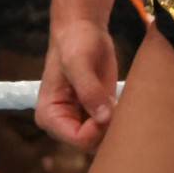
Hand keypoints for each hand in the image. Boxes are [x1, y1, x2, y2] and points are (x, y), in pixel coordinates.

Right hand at [35, 18, 118, 149]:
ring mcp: (80, 120)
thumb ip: (89, 91)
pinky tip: (123, 101)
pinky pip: (110, 128)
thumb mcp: (78, 62)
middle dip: (108, 128)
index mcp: (49, 116)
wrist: (83, 29)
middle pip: (92, 144)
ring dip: (116, 124)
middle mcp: (63, 124)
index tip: (109, 107)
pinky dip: (120, 119)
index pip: (78, 139)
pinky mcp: (96, 113)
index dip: (97, 128)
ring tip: (120, 99)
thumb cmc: (74, 43)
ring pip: (103, 138)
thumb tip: (104, 118)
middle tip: (118, 103)